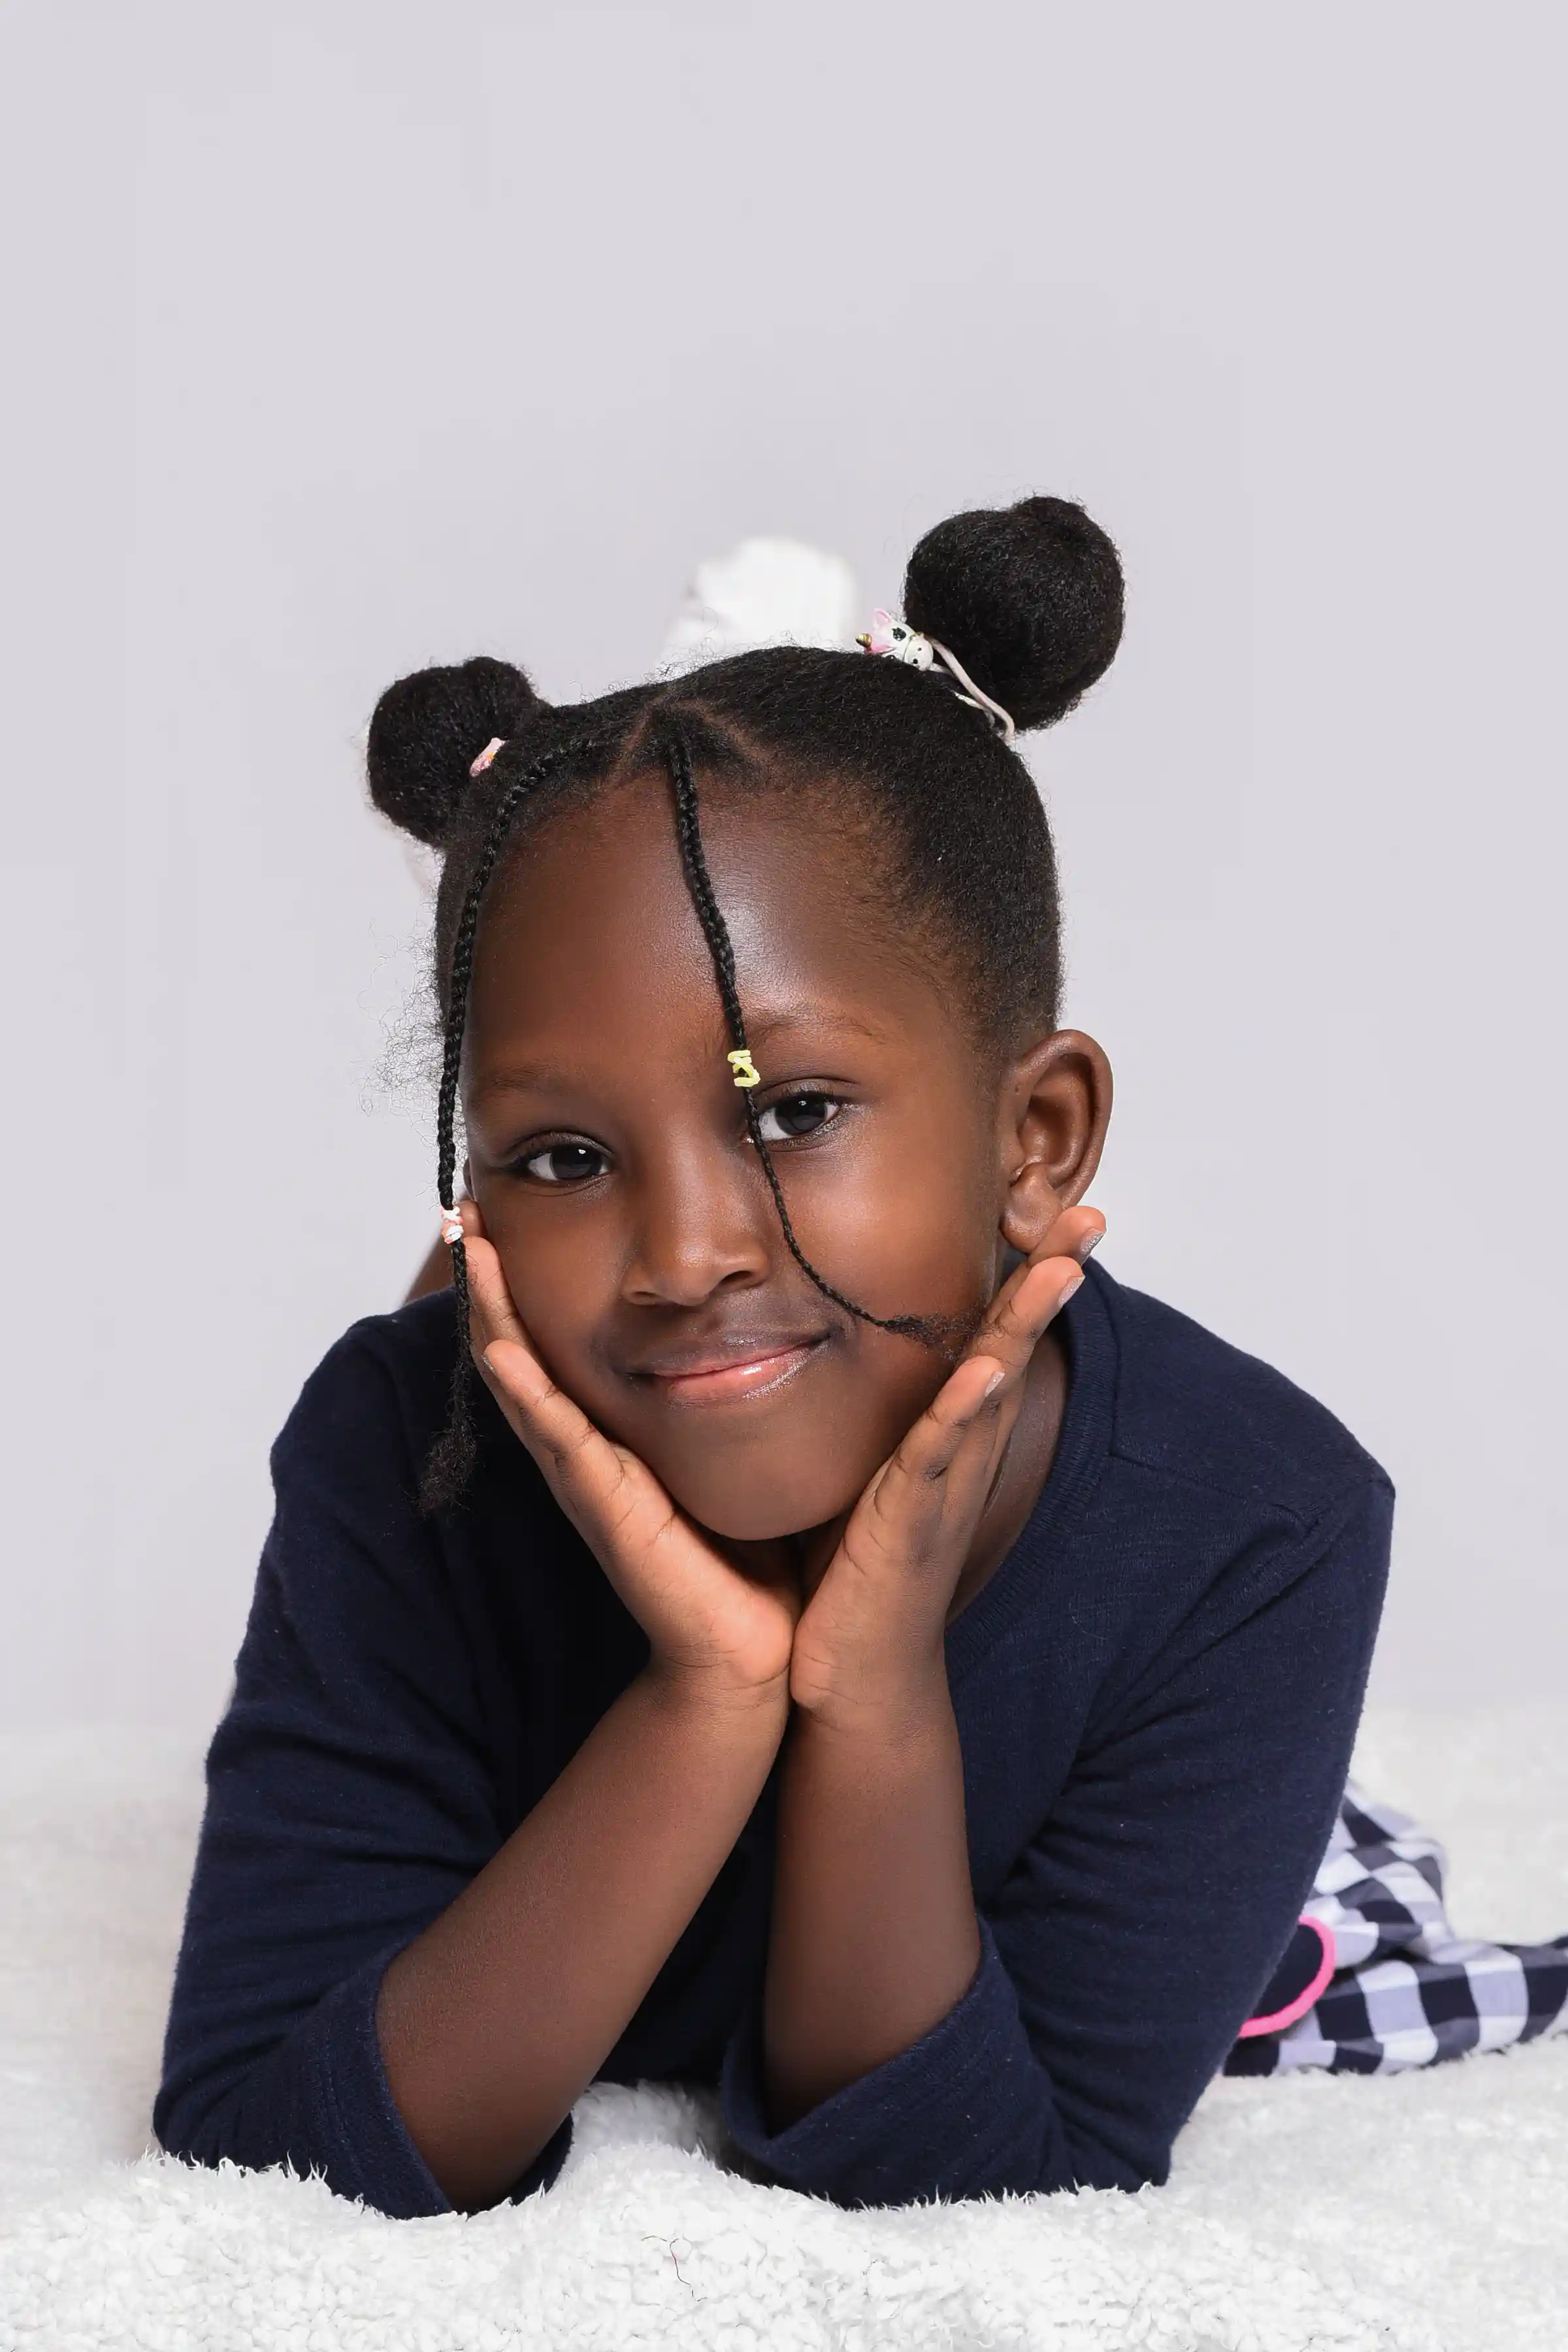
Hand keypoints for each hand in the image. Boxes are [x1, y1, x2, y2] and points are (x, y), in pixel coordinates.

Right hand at [458, 1206, 799, 1709]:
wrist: (750, 1651)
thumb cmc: (748, 1555)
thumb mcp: (733, 1453)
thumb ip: (735, 1395)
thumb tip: (765, 1324)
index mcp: (613, 1435)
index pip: (557, 1342)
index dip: (529, 1282)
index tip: (509, 1212)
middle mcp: (586, 1451)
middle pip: (521, 1349)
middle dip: (493, 1280)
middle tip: (467, 1209)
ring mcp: (587, 1479)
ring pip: (525, 1381)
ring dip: (496, 1316)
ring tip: (477, 1253)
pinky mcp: (605, 1509)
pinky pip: (559, 1439)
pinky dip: (528, 1392)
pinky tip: (502, 1349)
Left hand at [787, 1207, 1103, 1727]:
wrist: (851, 1678)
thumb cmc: (852, 1575)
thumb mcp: (863, 1473)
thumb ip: (872, 1418)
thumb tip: (833, 1347)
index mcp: (947, 1436)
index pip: (991, 1338)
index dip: (1022, 1277)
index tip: (1053, 1213)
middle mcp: (959, 1454)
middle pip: (1013, 1347)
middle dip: (1052, 1278)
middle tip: (1091, 1212)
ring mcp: (940, 1486)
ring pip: (991, 1388)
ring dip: (1024, 1325)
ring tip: (1061, 1264)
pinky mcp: (909, 1520)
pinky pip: (938, 1454)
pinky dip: (966, 1409)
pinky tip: (990, 1366)